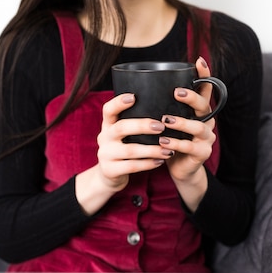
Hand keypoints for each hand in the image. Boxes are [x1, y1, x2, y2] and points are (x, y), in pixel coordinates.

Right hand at [75, 93, 173, 214]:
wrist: (109, 175)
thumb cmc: (123, 149)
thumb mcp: (122, 136)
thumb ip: (133, 124)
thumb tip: (162, 110)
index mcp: (107, 126)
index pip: (108, 110)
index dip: (118, 102)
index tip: (133, 97)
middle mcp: (104, 138)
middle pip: (121, 128)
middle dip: (142, 126)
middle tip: (161, 126)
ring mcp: (105, 154)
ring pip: (130, 150)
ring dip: (152, 149)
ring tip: (168, 150)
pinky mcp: (110, 170)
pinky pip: (132, 166)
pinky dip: (148, 164)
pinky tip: (160, 161)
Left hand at [159, 56, 216, 210]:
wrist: (179, 169)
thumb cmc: (171, 141)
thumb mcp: (168, 122)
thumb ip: (163, 106)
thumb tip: (141, 85)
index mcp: (199, 111)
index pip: (205, 89)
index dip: (204, 75)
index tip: (198, 60)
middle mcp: (207, 121)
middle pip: (204, 105)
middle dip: (191, 97)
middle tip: (175, 92)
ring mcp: (207, 138)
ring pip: (198, 127)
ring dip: (181, 123)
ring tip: (165, 120)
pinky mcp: (202, 153)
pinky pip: (190, 147)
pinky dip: (176, 144)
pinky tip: (163, 142)